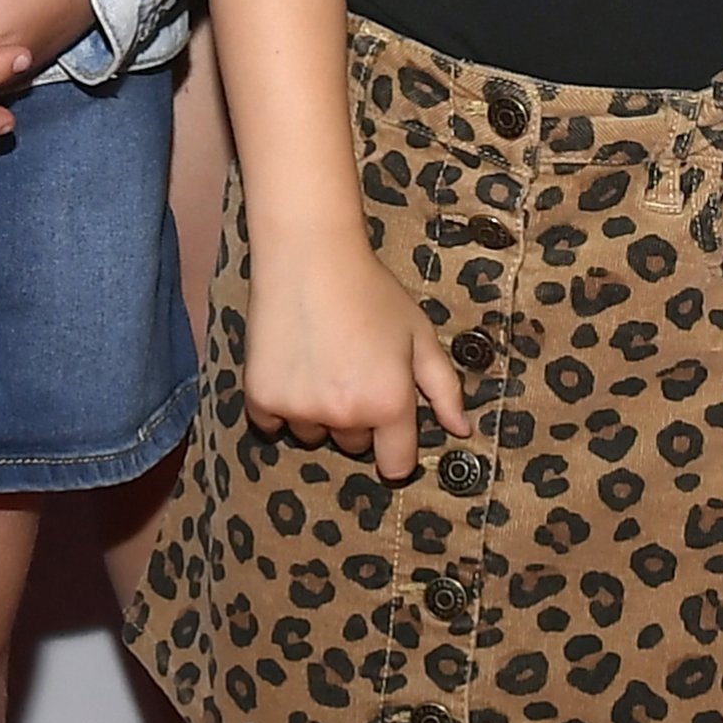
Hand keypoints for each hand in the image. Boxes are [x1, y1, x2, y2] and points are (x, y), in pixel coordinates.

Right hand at [235, 231, 469, 483]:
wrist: (308, 255)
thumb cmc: (371, 291)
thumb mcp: (419, 334)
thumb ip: (445, 389)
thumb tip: (462, 430)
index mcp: (388, 404)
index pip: (395, 466)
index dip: (395, 448)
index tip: (387, 424)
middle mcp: (344, 415)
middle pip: (353, 445)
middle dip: (356, 417)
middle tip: (351, 367)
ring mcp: (299, 409)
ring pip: (313, 433)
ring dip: (317, 411)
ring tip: (319, 360)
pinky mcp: (261, 397)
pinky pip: (272, 423)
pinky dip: (280, 404)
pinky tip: (290, 364)